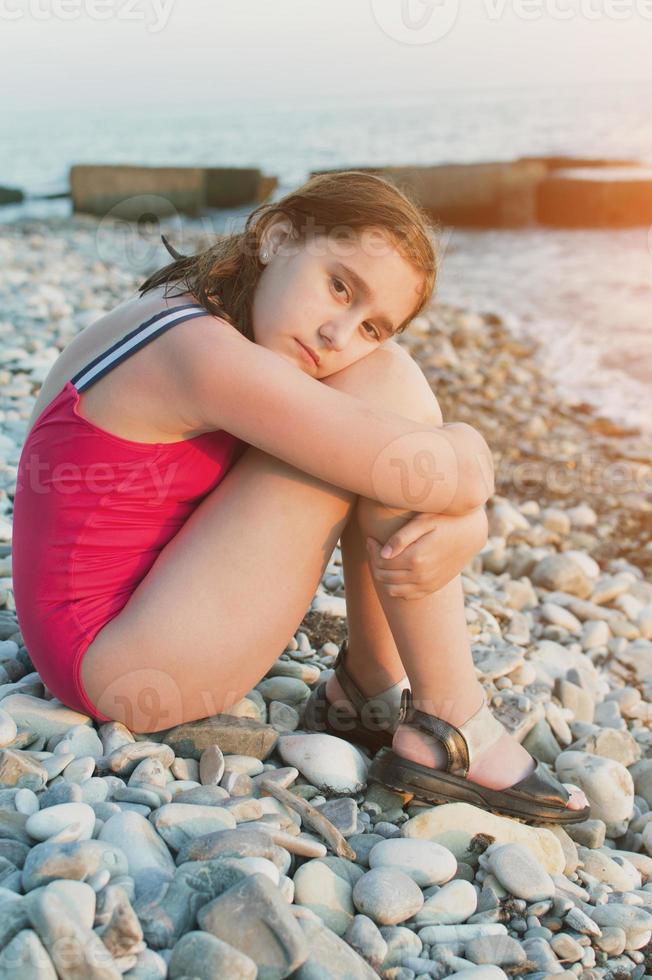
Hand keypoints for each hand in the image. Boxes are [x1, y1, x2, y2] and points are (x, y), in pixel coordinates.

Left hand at [366, 506, 488, 600]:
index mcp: (416, 558)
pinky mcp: (433, 587)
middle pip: (383, 576)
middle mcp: (421, 575)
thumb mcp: (424, 521)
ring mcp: (427, 584)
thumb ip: (401, 537)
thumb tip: (383, 553)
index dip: (371, 550)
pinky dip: (396, 586)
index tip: (371, 538)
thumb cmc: (446, 521)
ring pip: (392, 589)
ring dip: (382, 575)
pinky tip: (397, 570)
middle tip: (375, 547)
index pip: (381, 561)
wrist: (472, 533)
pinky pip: (406, 595)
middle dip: (374, 562)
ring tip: (384, 559)